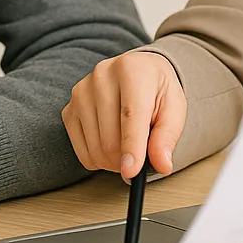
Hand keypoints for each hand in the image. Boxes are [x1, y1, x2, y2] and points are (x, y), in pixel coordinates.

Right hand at [62, 51, 184, 178]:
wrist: (137, 72)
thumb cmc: (155, 90)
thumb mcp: (174, 109)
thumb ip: (167, 136)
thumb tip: (162, 164)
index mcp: (132, 70)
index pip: (130, 115)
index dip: (132, 147)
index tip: (132, 172)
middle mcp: (101, 77)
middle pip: (110, 138)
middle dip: (127, 159)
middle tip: (141, 157)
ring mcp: (81, 93)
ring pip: (95, 149)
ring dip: (114, 161)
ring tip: (128, 147)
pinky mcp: (69, 110)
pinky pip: (82, 152)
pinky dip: (99, 159)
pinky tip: (111, 144)